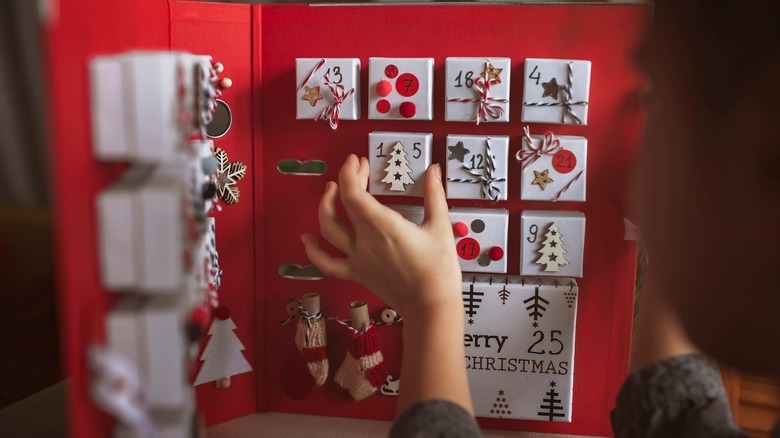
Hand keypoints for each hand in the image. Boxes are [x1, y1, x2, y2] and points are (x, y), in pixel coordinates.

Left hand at [301, 154, 461, 315]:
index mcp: (383, 225)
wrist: (431, 305)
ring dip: (324, 207)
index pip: (353, 193)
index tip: (357, 161)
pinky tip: (306, 240)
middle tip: (356, 171)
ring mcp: (358, 258)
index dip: (350, 172)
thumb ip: (434, 195)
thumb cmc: (438, 270)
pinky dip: (313, 252)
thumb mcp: (440, 226)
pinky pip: (328, 263)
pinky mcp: (358, 273)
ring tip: (330, 191)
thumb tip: (434, 171)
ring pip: (328, 230)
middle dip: (345, 182)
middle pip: (341, 205)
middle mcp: (365, 240)